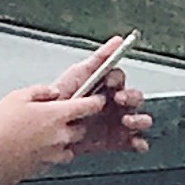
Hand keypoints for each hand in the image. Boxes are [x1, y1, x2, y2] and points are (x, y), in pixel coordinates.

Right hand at [0, 84, 115, 184]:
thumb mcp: (15, 97)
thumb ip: (39, 92)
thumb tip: (50, 92)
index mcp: (57, 115)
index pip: (90, 105)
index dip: (95, 100)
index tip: (96, 99)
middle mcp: (60, 135)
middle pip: (82, 127)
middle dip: (75, 122)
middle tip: (59, 116)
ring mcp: (53, 153)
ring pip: (69, 145)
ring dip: (62, 139)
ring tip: (42, 134)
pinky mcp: (44, 167)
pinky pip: (55, 158)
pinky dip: (50, 152)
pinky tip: (33, 147)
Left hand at [48, 40, 152, 155]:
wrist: (45, 129)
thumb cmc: (61, 98)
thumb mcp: (77, 75)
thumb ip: (98, 58)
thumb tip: (118, 41)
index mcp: (106, 87)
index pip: (120, 79)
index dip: (117, 79)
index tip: (110, 82)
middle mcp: (114, 104)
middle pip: (135, 98)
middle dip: (131, 98)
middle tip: (119, 99)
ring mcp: (116, 122)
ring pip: (140, 119)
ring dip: (139, 119)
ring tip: (128, 121)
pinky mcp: (116, 140)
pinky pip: (134, 142)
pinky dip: (139, 143)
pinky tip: (135, 143)